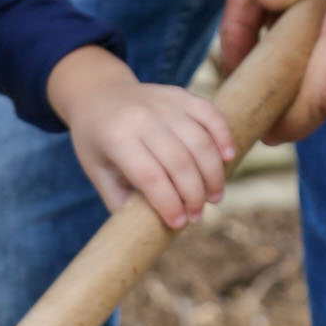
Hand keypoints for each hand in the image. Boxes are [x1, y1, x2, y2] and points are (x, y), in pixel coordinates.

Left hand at [49, 47, 234, 226]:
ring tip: (214, 197)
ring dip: (212, 173)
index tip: (180, 224)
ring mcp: (164, 103)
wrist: (99, 94)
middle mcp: (142, 117)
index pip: (150, 177)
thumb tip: (148, 231)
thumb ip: (119, 200)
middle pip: (179, 161)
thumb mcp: (98, 172)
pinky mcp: (181, 95)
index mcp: (117, 138)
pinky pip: (210, 114)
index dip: (169, 204)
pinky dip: (223, 136)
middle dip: (194, 195)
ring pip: (199, 140)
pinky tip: (228, 158)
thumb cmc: (97, 141)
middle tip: (199, 216)